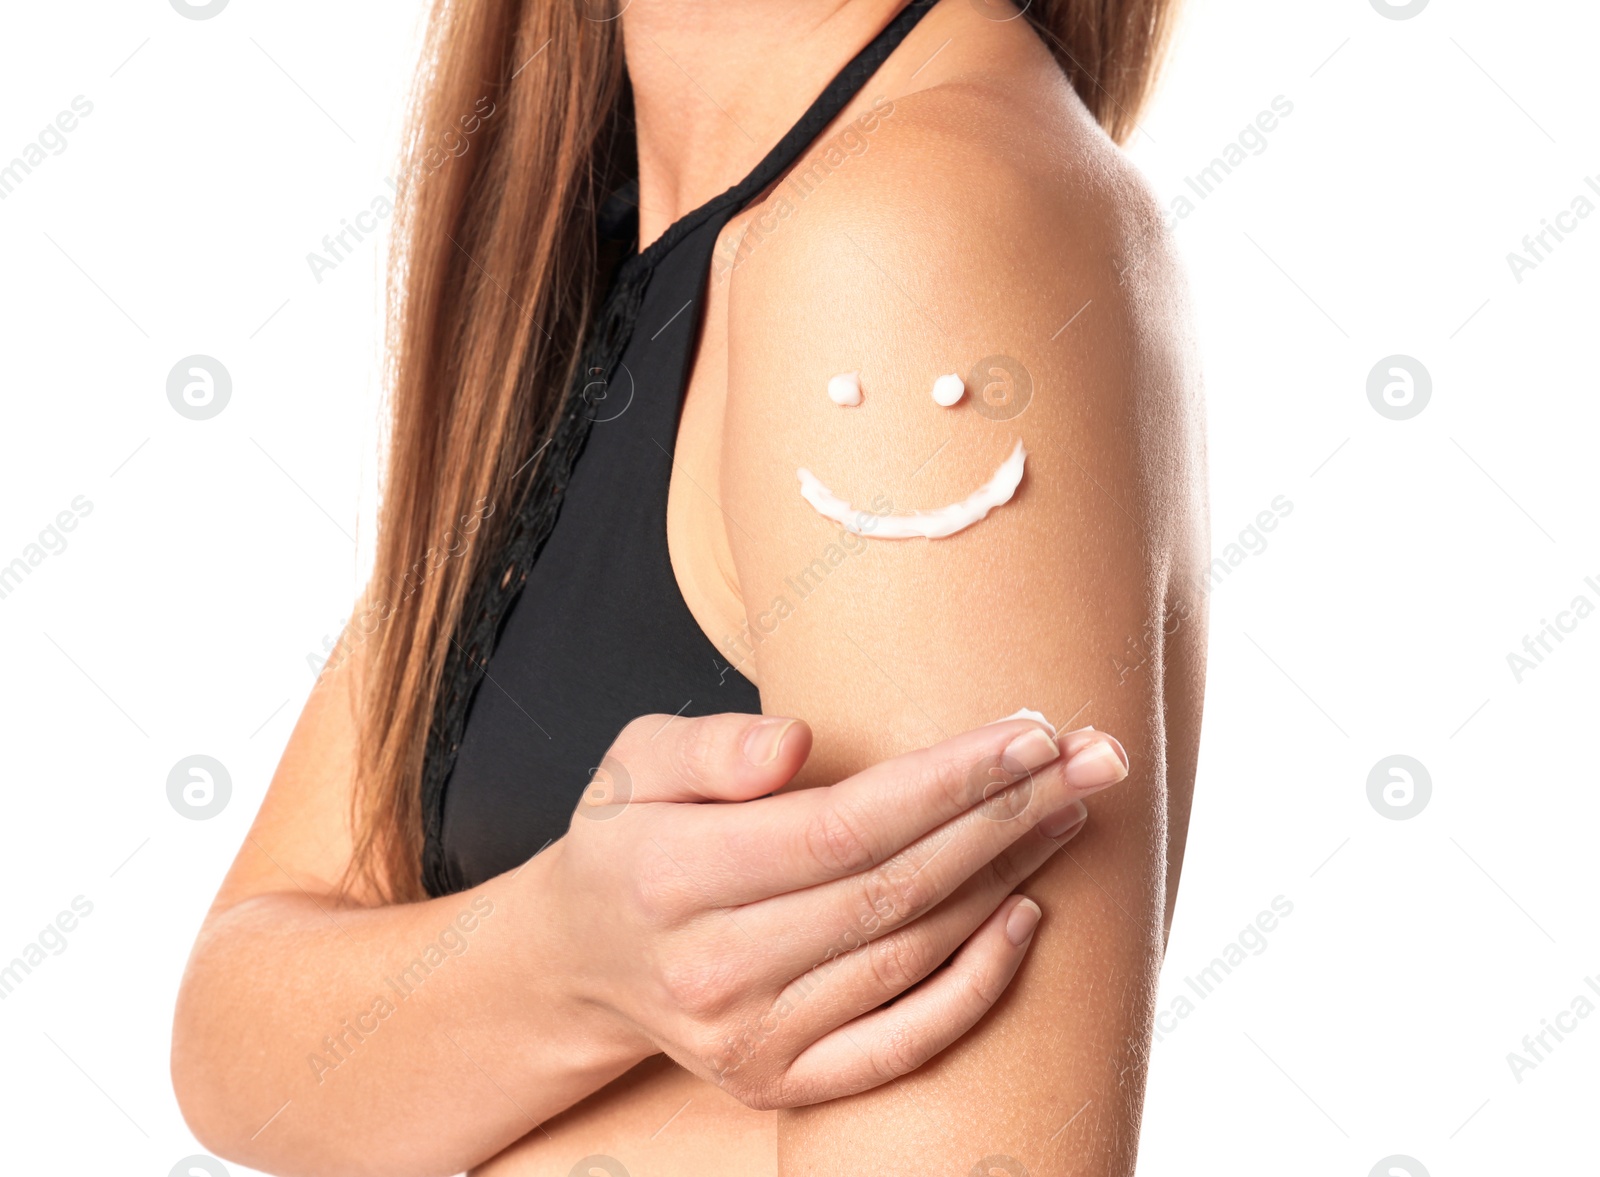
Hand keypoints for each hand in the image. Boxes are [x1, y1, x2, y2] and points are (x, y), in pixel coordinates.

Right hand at [543, 711, 1129, 1108]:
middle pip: (892, 889)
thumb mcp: (637, 763)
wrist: (586, 962)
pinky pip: (902, 1044)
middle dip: (1006, 818)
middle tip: (1091, 759)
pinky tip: (1027, 917)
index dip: (945, 784)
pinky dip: (975, 987)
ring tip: (1068, 811)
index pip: (840, 828)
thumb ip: (711, 747)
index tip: (1028, 733)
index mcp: (670, 877)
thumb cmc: (629, 840)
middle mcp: (712, 969)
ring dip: (1006, 880)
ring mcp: (750, 1040)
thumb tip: (797, 744)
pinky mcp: (781, 1083)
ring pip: (909, 956)